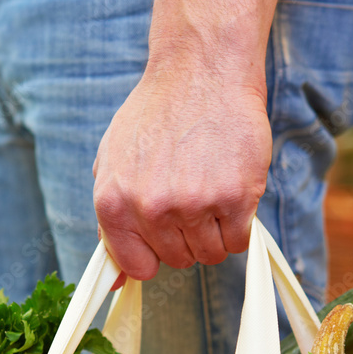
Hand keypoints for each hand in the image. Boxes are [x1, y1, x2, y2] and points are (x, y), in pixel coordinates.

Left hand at [93, 68, 271, 280]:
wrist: (202, 72)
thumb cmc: (158, 114)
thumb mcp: (114, 161)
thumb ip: (112, 220)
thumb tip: (113, 281)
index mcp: (114, 202)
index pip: (137, 266)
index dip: (155, 255)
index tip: (165, 238)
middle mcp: (151, 208)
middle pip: (179, 260)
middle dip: (188, 236)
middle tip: (193, 196)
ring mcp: (193, 206)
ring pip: (211, 254)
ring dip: (216, 231)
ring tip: (212, 190)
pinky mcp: (234, 199)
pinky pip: (239, 241)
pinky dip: (240, 224)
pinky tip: (232, 190)